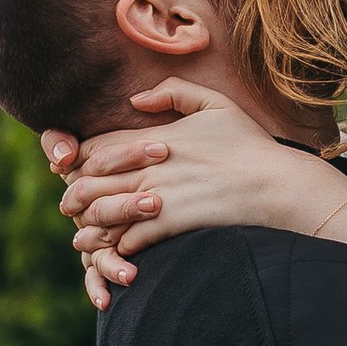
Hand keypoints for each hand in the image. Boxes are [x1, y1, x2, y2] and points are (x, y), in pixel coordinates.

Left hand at [46, 84, 346, 303]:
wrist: (277, 184)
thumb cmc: (250, 145)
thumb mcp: (215, 104)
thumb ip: (174, 93)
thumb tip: (136, 99)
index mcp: (155, 139)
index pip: (97, 148)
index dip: (78, 159)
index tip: (73, 169)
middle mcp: (151, 167)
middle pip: (91, 182)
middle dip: (74, 196)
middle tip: (69, 207)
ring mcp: (160, 196)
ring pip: (104, 213)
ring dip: (90, 227)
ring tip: (83, 238)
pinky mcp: (172, 224)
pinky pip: (130, 238)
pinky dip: (118, 247)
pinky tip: (119, 252)